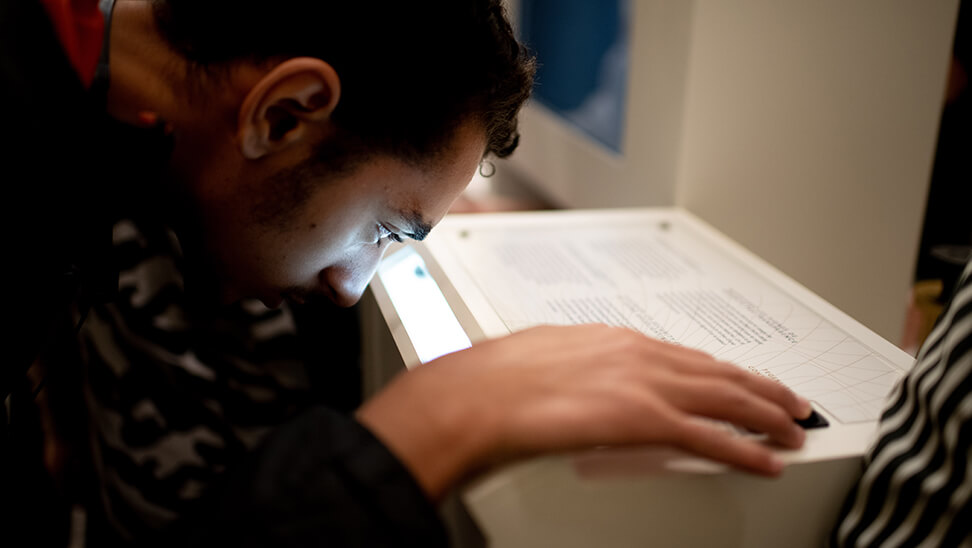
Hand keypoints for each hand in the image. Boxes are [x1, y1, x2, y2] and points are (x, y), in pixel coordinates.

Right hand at [356, 324, 811, 500]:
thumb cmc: (496, 381)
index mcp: (613, 340)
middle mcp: (638, 355)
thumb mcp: (545, 361)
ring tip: (792, 430)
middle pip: (717, 371)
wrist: (479, 396)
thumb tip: (583, 386)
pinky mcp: (646, 419)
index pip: (684, 355)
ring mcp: (645, 385)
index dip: (720, 370)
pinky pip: (712, 437)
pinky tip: (768, 461)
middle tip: (790, 403)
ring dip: (765, 416)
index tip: (740, 379)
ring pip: (726, 397)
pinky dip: (746, 449)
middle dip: (759, 388)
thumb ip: (577, 372)